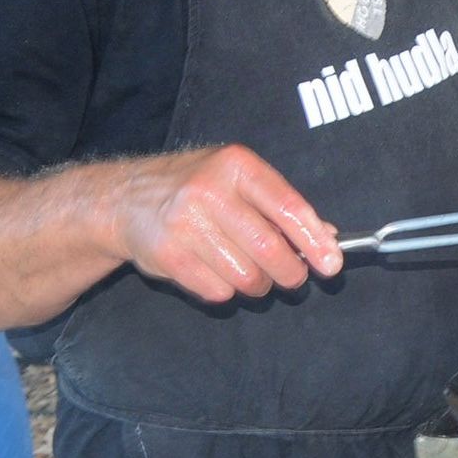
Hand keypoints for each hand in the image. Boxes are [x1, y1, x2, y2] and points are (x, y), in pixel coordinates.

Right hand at [108, 145, 341, 303]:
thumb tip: (328, 238)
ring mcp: (185, 224)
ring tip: (250, 272)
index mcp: (237, 166)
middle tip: (293, 277)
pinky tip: (216, 271)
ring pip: (246, 276)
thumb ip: (282, 207)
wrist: (126, 199)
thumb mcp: (240, 180)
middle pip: (269, 248)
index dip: (314, 240)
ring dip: (258, 285)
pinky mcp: (168, 256)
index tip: (331, 263)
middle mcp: (210, 191)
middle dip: (291, 272)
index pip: (288, 207)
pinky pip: (218, 291)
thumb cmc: (196, 188)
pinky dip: (226, 290)